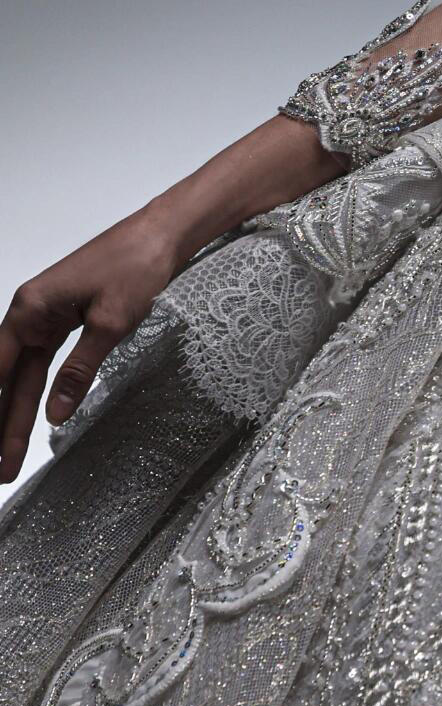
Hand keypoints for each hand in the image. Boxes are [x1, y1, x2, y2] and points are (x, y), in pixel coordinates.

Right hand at [0, 208, 191, 481]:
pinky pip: (42, 363)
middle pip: (6, 379)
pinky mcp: (64, 320)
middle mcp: (29, 313)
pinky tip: (33, 417)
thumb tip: (55, 415)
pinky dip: (36, 391)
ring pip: (23, 375)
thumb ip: (79, 370)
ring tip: (9, 456)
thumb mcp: (110, 324)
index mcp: (29, 310)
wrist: (161, 235)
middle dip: (1, 426)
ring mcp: (45, 317)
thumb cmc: (135, 266)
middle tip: (2, 470)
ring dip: (15, 414)